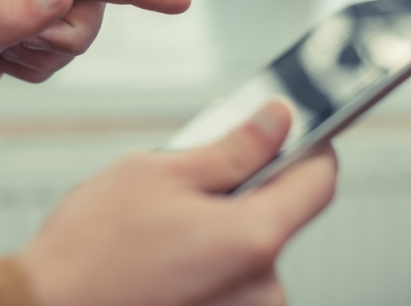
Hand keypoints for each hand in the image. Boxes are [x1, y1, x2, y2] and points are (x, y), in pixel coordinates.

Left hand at [0, 0, 190, 149]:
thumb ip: (10, 18)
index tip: (178, 0)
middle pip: (87, 3)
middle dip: (63, 41)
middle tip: (17, 56)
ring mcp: (20, 3)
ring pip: (79, 29)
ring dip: (50, 57)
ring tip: (6, 63)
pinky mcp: (24, 26)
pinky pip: (64, 49)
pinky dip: (42, 66)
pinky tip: (6, 67)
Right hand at [20, 102, 337, 305]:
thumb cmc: (91, 250)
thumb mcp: (160, 173)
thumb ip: (233, 148)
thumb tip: (277, 122)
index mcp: (253, 239)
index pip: (319, 180)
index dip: (310, 147)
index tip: (294, 133)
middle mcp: (262, 288)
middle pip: (281, 215)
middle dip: (249, 189)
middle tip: (198, 179)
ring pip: (253, 248)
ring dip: (226, 227)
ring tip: (170, 225)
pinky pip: (236, 279)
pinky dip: (213, 260)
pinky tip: (169, 255)